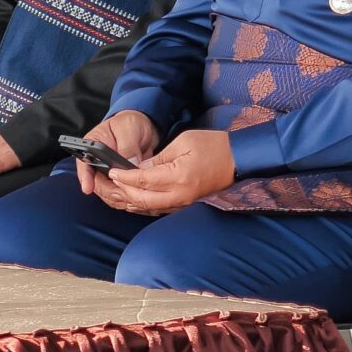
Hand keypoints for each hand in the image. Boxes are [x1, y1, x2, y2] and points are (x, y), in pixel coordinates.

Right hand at [73, 110, 163, 199]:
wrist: (142, 127)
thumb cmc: (130, 123)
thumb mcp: (128, 129)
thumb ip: (127, 145)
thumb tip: (129, 162)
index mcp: (91, 146)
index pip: (83, 164)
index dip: (85, 178)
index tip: (88, 188)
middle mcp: (96, 162)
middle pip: (96, 183)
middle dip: (110, 190)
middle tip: (125, 192)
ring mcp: (107, 173)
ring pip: (107, 193)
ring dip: (120, 197)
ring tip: (135, 195)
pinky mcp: (119, 180)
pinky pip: (119, 195)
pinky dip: (128, 198)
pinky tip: (138, 197)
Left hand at [100, 128, 234, 215]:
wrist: (240, 159)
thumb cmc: (214, 146)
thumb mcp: (183, 143)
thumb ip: (158, 158)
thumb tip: (138, 168)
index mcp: (178, 177)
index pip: (142, 181)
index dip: (125, 177)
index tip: (113, 172)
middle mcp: (180, 194)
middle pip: (143, 199)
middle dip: (124, 191)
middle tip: (112, 181)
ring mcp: (185, 201)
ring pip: (151, 207)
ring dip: (132, 200)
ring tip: (118, 191)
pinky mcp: (187, 203)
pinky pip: (161, 208)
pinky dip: (145, 205)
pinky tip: (135, 199)